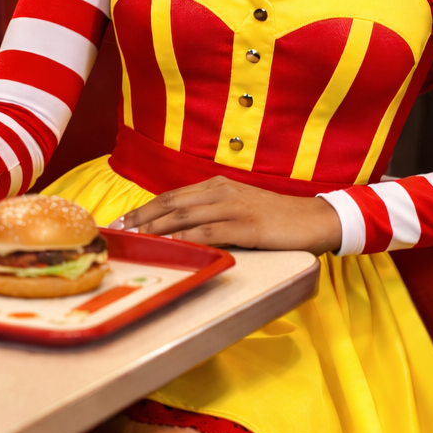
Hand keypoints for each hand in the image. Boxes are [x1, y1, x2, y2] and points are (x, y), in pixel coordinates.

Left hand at [113, 176, 342, 254]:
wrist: (314, 219)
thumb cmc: (276, 218)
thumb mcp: (240, 208)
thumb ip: (212, 213)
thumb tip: (180, 229)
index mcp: (218, 186)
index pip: (172, 195)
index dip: (144, 208)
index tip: (123, 221)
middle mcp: (222, 192)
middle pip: (171, 203)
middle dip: (141, 217)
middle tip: (118, 232)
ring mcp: (234, 208)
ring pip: (185, 215)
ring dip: (156, 228)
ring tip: (135, 239)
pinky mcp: (247, 226)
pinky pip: (209, 232)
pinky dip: (186, 238)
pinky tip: (169, 246)